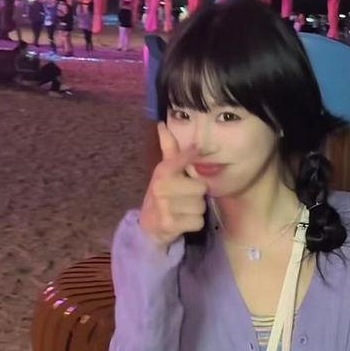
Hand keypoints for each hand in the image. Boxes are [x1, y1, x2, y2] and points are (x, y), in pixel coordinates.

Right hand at [139, 122, 207, 248]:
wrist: (148, 226)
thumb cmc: (162, 195)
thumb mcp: (164, 172)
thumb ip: (169, 149)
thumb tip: (162, 124)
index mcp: (162, 171)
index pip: (181, 158)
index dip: (190, 155)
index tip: (197, 149)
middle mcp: (161, 187)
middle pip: (201, 187)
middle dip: (197, 195)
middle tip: (184, 198)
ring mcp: (164, 207)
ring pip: (201, 205)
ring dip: (196, 210)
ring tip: (182, 210)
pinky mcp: (170, 224)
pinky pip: (198, 221)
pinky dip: (194, 223)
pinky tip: (182, 222)